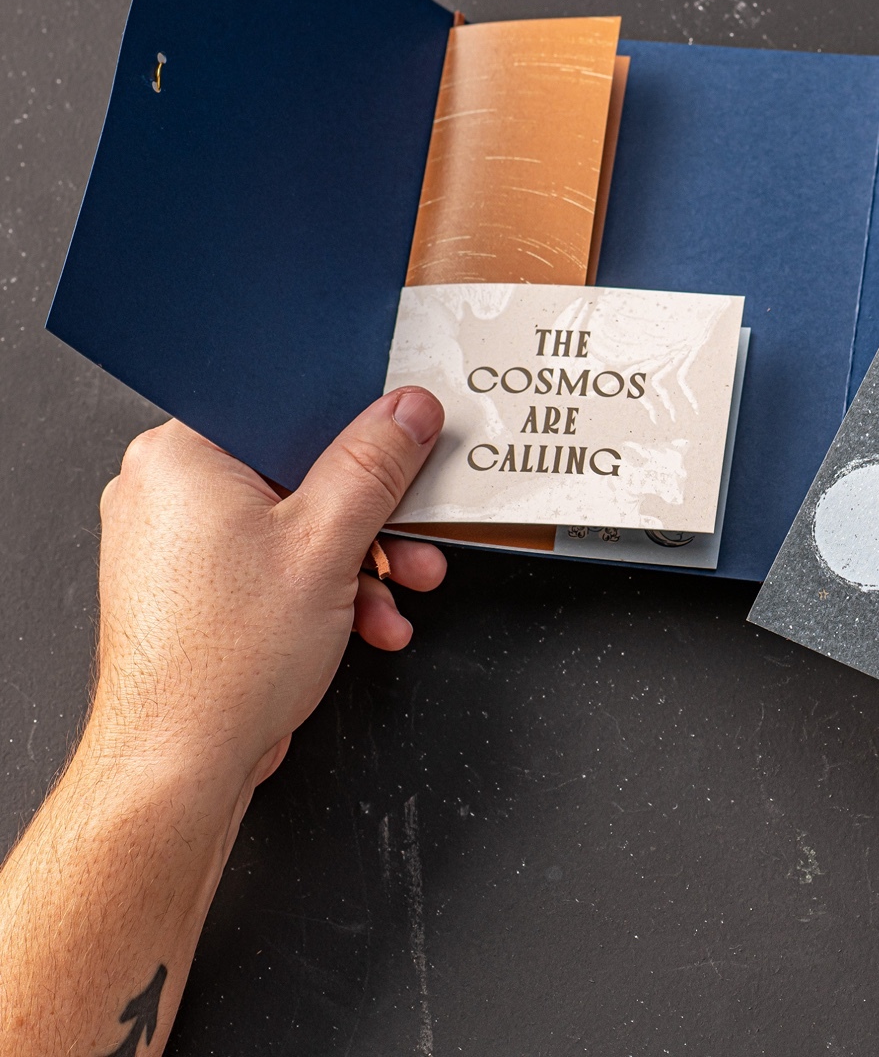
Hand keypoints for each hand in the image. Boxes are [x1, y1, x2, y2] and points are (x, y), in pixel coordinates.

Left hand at [89, 388, 448, 798]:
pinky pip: (275, 564)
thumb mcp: (327, 542)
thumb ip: (375, 465)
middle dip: (371, 513)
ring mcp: (179, 545)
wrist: (179, 768)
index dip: (357, 421)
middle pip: (299, 470)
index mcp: (182, 456)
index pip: (286, 406)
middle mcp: (169, 492)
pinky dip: (326, 589)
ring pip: (295, 524)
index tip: (403, 438)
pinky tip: (367, 620)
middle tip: (413, 527)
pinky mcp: (197, 590)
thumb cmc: (219, 664)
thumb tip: (406, 411)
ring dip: (360, 560)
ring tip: (399, 589)